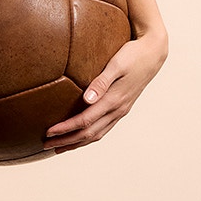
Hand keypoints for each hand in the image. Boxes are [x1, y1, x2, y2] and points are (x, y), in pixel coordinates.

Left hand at [43, 30, 167, 153]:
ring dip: (77, 142)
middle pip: (88, 134)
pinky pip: (104, 129)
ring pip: (97, 135)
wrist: (154, 53)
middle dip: (67, 141)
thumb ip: (101, 82)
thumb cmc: (133, 55)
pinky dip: (89, 137)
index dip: (65, 128)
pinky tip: (80, 137)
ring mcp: (121, 111)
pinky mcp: (122, 108)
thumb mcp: (116, 65)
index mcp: (114, 100)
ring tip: (60, 147)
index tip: (48, 132)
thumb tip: (86, 99)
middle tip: (46, 145)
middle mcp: (118, 110)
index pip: (84, 121)